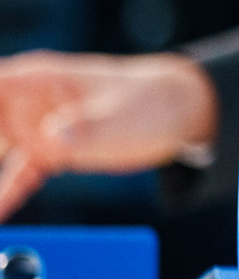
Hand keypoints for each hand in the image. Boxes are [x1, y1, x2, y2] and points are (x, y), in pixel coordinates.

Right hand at [0, 51, 218, 217]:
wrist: (181, 113)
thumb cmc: (151, 98)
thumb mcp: (122, 113)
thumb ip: (87, 125)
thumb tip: (54, 136)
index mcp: (35, 80)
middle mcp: (24, 104)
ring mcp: (32, 130)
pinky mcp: (47, 155)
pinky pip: (12, 180)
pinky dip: (1, 198)